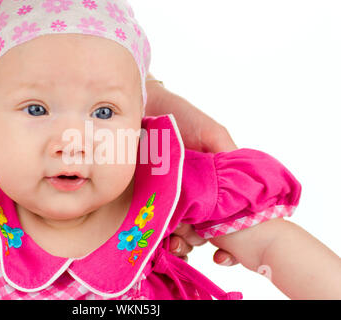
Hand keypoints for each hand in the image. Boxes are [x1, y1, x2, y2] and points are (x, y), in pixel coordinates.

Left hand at [145, 77, 237, 265]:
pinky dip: (154, 232)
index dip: (221, 231)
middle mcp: (189, 194)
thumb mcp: (210, 132)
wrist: (143, 105)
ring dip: (176, 241)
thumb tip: (245, 183)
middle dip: (194, 238)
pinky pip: (150, 220)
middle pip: (197, 229)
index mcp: (208, 184)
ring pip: (174, 230)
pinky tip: (153, 236)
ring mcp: (165, 196)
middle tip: (185, 236)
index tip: (218, 240)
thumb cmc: (180, 116)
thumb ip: (226, 152)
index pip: (219, 216)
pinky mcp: (144, 195)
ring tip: (172, 241)